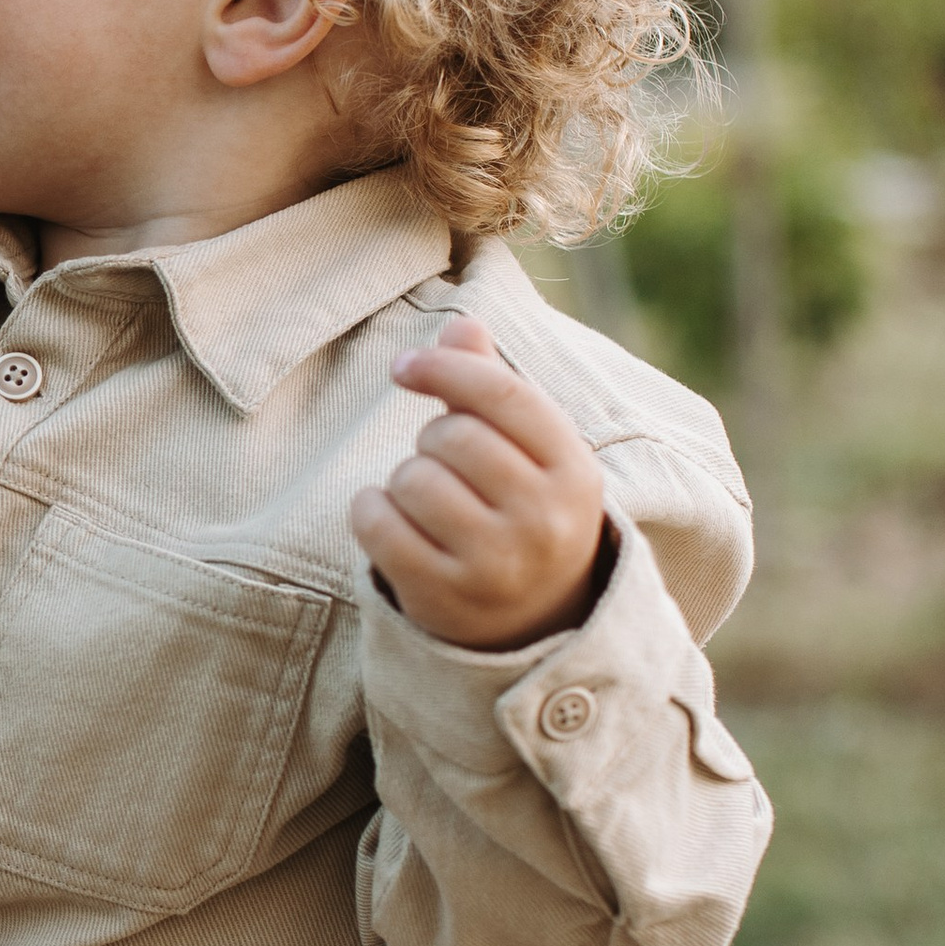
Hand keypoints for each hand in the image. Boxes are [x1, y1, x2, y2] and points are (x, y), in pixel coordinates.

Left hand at [351, 313, 606, 648]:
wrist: (532, 623)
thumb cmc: (520, 511)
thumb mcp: (527, 451)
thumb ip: (490, 385)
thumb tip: (460, 322)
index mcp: (574, 471)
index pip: (501, 393)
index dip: (443, 368)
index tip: (405, 367)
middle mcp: (544, 520)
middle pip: (450, 435)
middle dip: (431, 442)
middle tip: (447, 470)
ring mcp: (496, 564)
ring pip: (411, 478)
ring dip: (404, 482)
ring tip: (430, 506)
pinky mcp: (444, 596)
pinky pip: (376, 522)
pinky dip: (371, 513)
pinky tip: (395, 526)